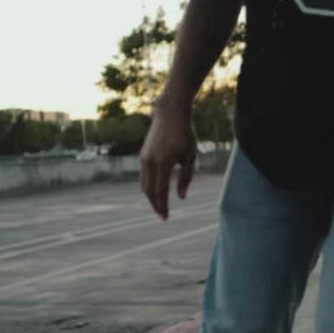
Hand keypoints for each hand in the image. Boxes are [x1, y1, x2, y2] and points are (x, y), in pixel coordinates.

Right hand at [140, 102, 195, 219]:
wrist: (169, 114)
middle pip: (150, 191)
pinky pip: (144, 176)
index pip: (161, 191)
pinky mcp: (143, 155)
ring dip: (151, 198)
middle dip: (156, 205)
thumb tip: (180, 197)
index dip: (163, 206)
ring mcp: (144, 158)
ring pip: (144, 185)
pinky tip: (157, 192)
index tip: (166, 217)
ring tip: (160, 206)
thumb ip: (186, 178)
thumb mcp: (190, 156)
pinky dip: (149, 187)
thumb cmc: (184, 135)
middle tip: (163, 216)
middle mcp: (151, 161)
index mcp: (164, 162)